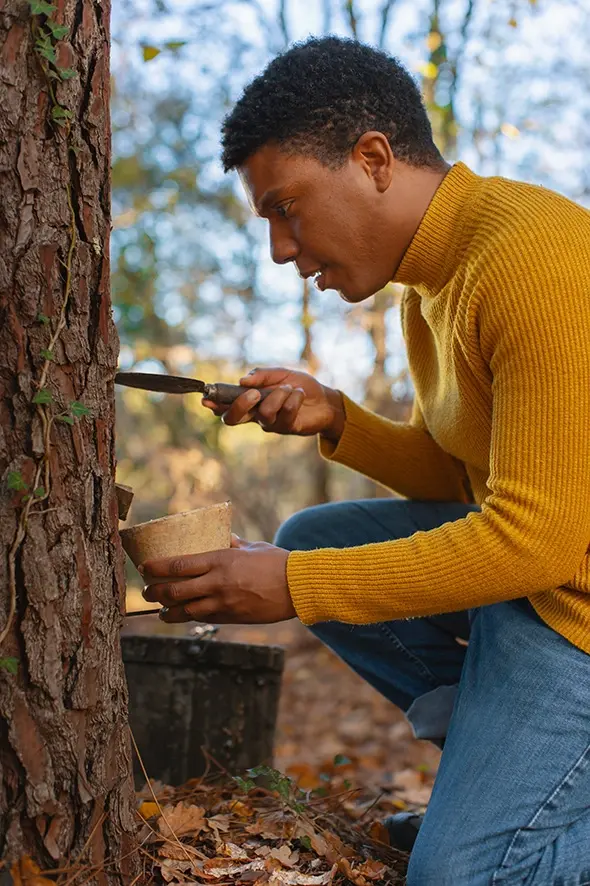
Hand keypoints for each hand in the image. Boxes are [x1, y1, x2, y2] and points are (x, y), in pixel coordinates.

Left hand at [140, 534, 294, 623]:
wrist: (298, 586)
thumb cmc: (277, 562)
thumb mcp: (251, 547)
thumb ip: (232, 543)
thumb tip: (220, 536)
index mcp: (220, 560)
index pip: (178, 565)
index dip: (156, 568)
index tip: (144, 568)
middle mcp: (217, 583)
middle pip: (174, 591)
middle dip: (155, 593)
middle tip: (147, 592)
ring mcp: (223, 603)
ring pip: (184, 611)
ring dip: (168, 611)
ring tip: (161, 611)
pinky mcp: (231, 617)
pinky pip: (203, 618)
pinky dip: (189, 617)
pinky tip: (183, 616)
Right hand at [202, 367, 344, 440]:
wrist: (325, 399)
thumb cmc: (299, 385)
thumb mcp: (280, 374)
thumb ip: (261, 375)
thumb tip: (242, 381)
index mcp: (249, 400)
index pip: (225, 405)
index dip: (213, 404)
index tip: (206, 399)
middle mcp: (255, 415)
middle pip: (233, 419)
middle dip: (239, 405)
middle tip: (255, 393)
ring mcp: (270, 423)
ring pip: (263, 414)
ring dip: (277, 396)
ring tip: (291, 387)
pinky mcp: (287, 428)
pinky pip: (285, 414)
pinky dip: (293, 399)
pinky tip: (300, 394)